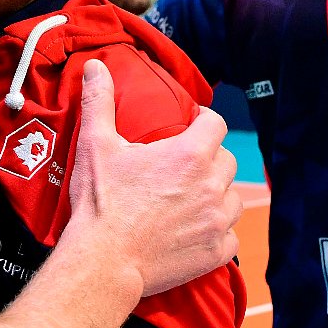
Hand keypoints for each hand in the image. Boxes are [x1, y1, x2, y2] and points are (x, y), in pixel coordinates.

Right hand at [67, 59, 239, 296]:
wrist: (102, 261)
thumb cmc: (100, 203)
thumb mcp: (96, 146)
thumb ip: (99, 102)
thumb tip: (94, 65)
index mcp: (189, 154)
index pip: (216, 123)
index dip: (204, 121)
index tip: (191, 124)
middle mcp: (211, 185)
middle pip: (227, 160)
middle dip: (210, 159)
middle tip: (185, 167)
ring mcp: (216, 221)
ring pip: (233, 198)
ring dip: (218, 195)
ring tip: (194, 199)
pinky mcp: (215, 252)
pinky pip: (231, 237)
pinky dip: (218, 233)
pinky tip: (198, 231)